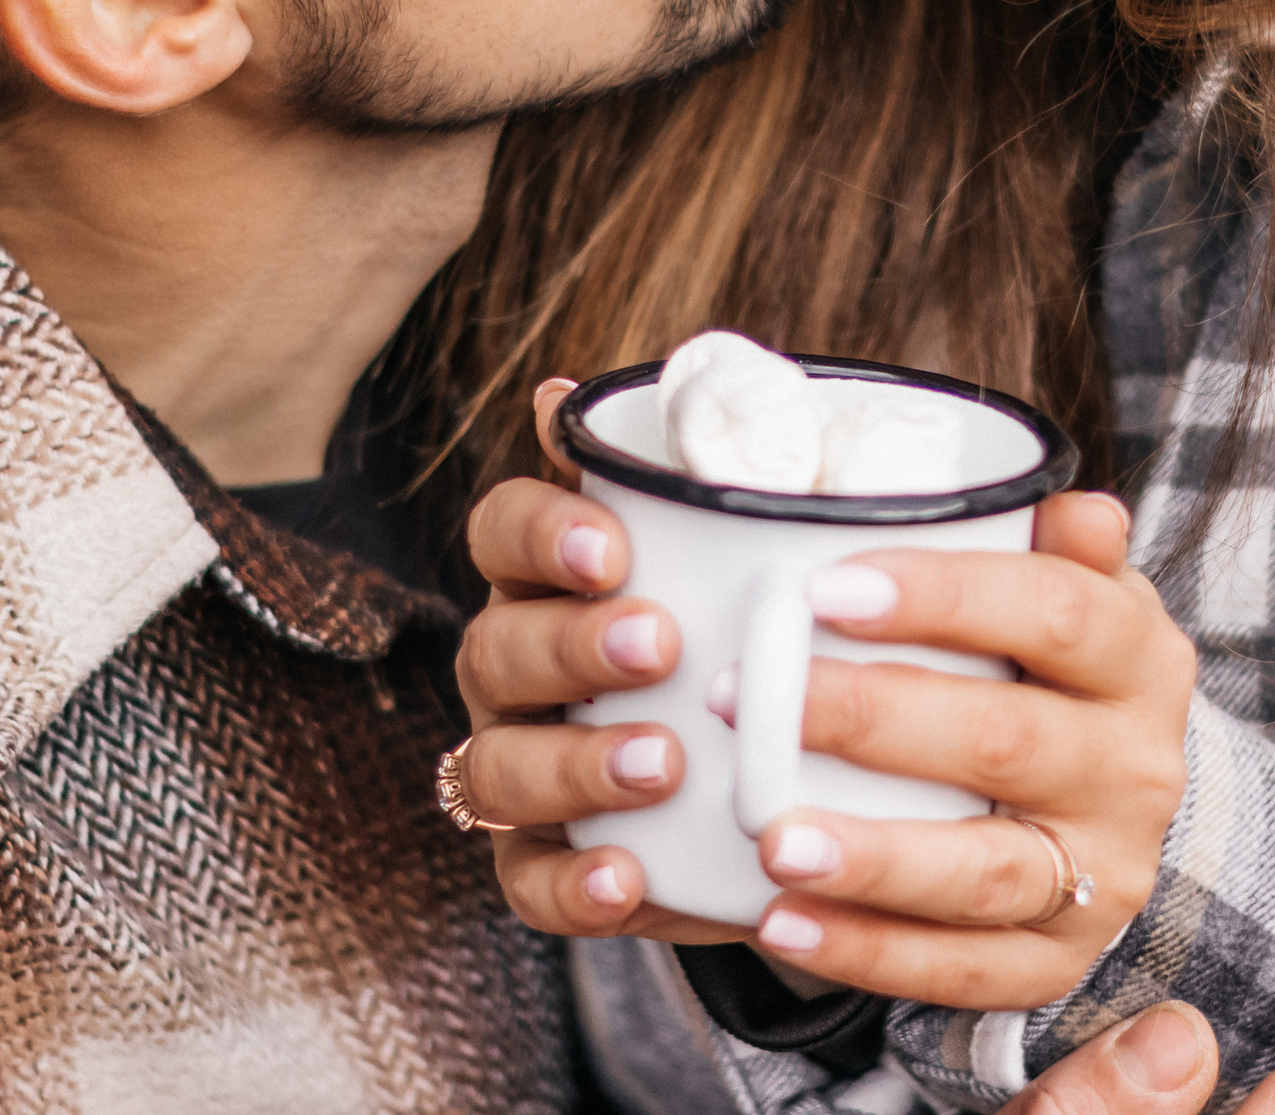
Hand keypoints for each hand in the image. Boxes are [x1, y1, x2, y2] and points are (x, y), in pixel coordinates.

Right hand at [454, 381, 734, 944]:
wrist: (777, 778)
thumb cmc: (744, 632)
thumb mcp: (740, 552)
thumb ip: (690, 480)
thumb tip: (577, 390)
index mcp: (551, 579)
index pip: (504, 531)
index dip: (542, 533)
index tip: (612, 545)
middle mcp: (515, 671)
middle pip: (497, 646)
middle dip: (571, 643)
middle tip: (659, 645)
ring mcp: (519, 768)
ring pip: (499, 766)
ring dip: (574, 764)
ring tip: (661, 763)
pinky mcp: (545, 867)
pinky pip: (528, 882)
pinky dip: (573, 883)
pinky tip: (626, 878)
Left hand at [737, 491, 1195, 1009]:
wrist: (1111, 806)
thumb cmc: (1055, 673)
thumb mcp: (1076, 597)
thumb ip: (1058, 551)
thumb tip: (1066, 504)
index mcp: (1139, 661)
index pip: (1056, 613)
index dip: (944, 597)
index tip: (825, 588)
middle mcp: (1134, 771)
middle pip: (1004, 742)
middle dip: (868, 719)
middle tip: (746, 698)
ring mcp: (1101, 876)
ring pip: (986, 872)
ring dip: (872, 856)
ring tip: (772, 836)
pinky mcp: (1055, 961)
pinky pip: (960, 970)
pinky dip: (866, 952)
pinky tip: (780, 922)